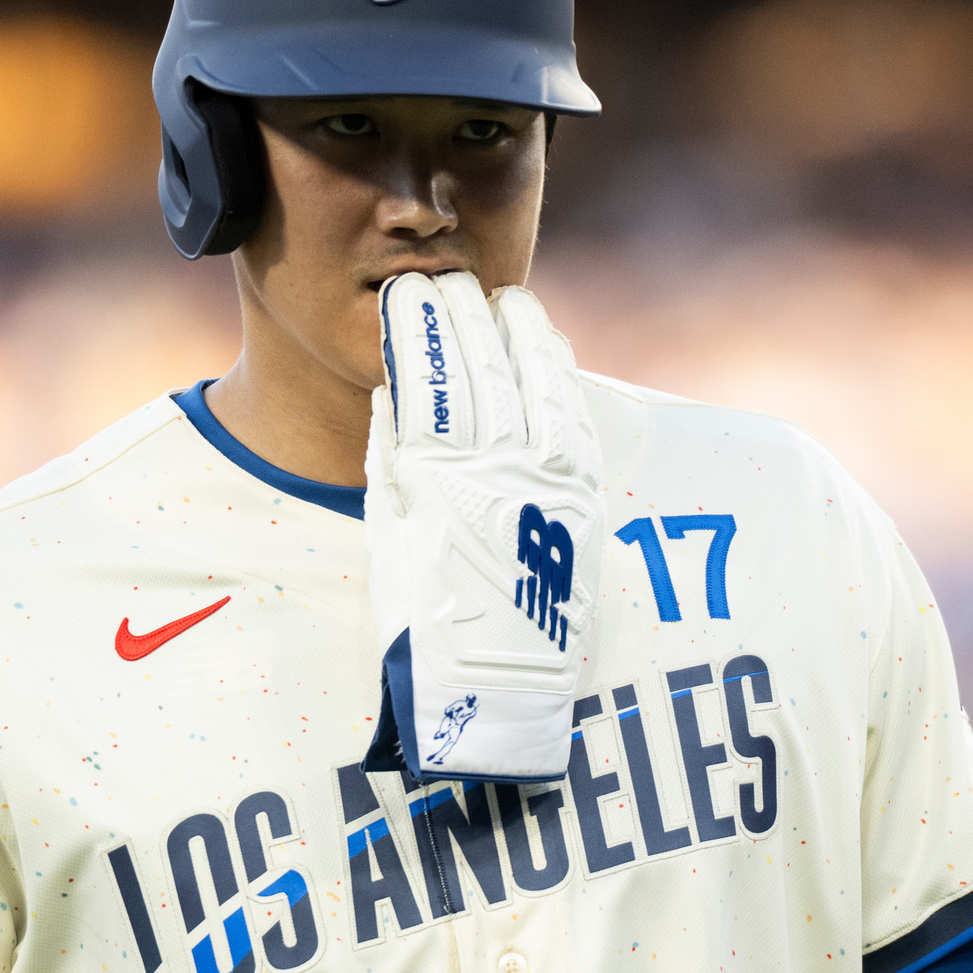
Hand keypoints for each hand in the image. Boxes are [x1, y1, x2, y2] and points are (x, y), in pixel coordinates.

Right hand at [361, 271, 604, 781]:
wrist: (497, 690)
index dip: (416, 333)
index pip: (424, 383)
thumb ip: (391, 465)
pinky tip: (548, 347)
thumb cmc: (427, 623)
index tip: (405, 296)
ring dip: (516, 335)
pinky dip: (559, 375)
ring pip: (533, 384)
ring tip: (500, 300)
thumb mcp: (389, 539)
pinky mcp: (582, 499)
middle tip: (447, 282)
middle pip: (480, 372)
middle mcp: (494, 472)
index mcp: (435, 482)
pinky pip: (572, 417)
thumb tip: (395, 398)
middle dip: (461, 320)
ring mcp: (546, 481)